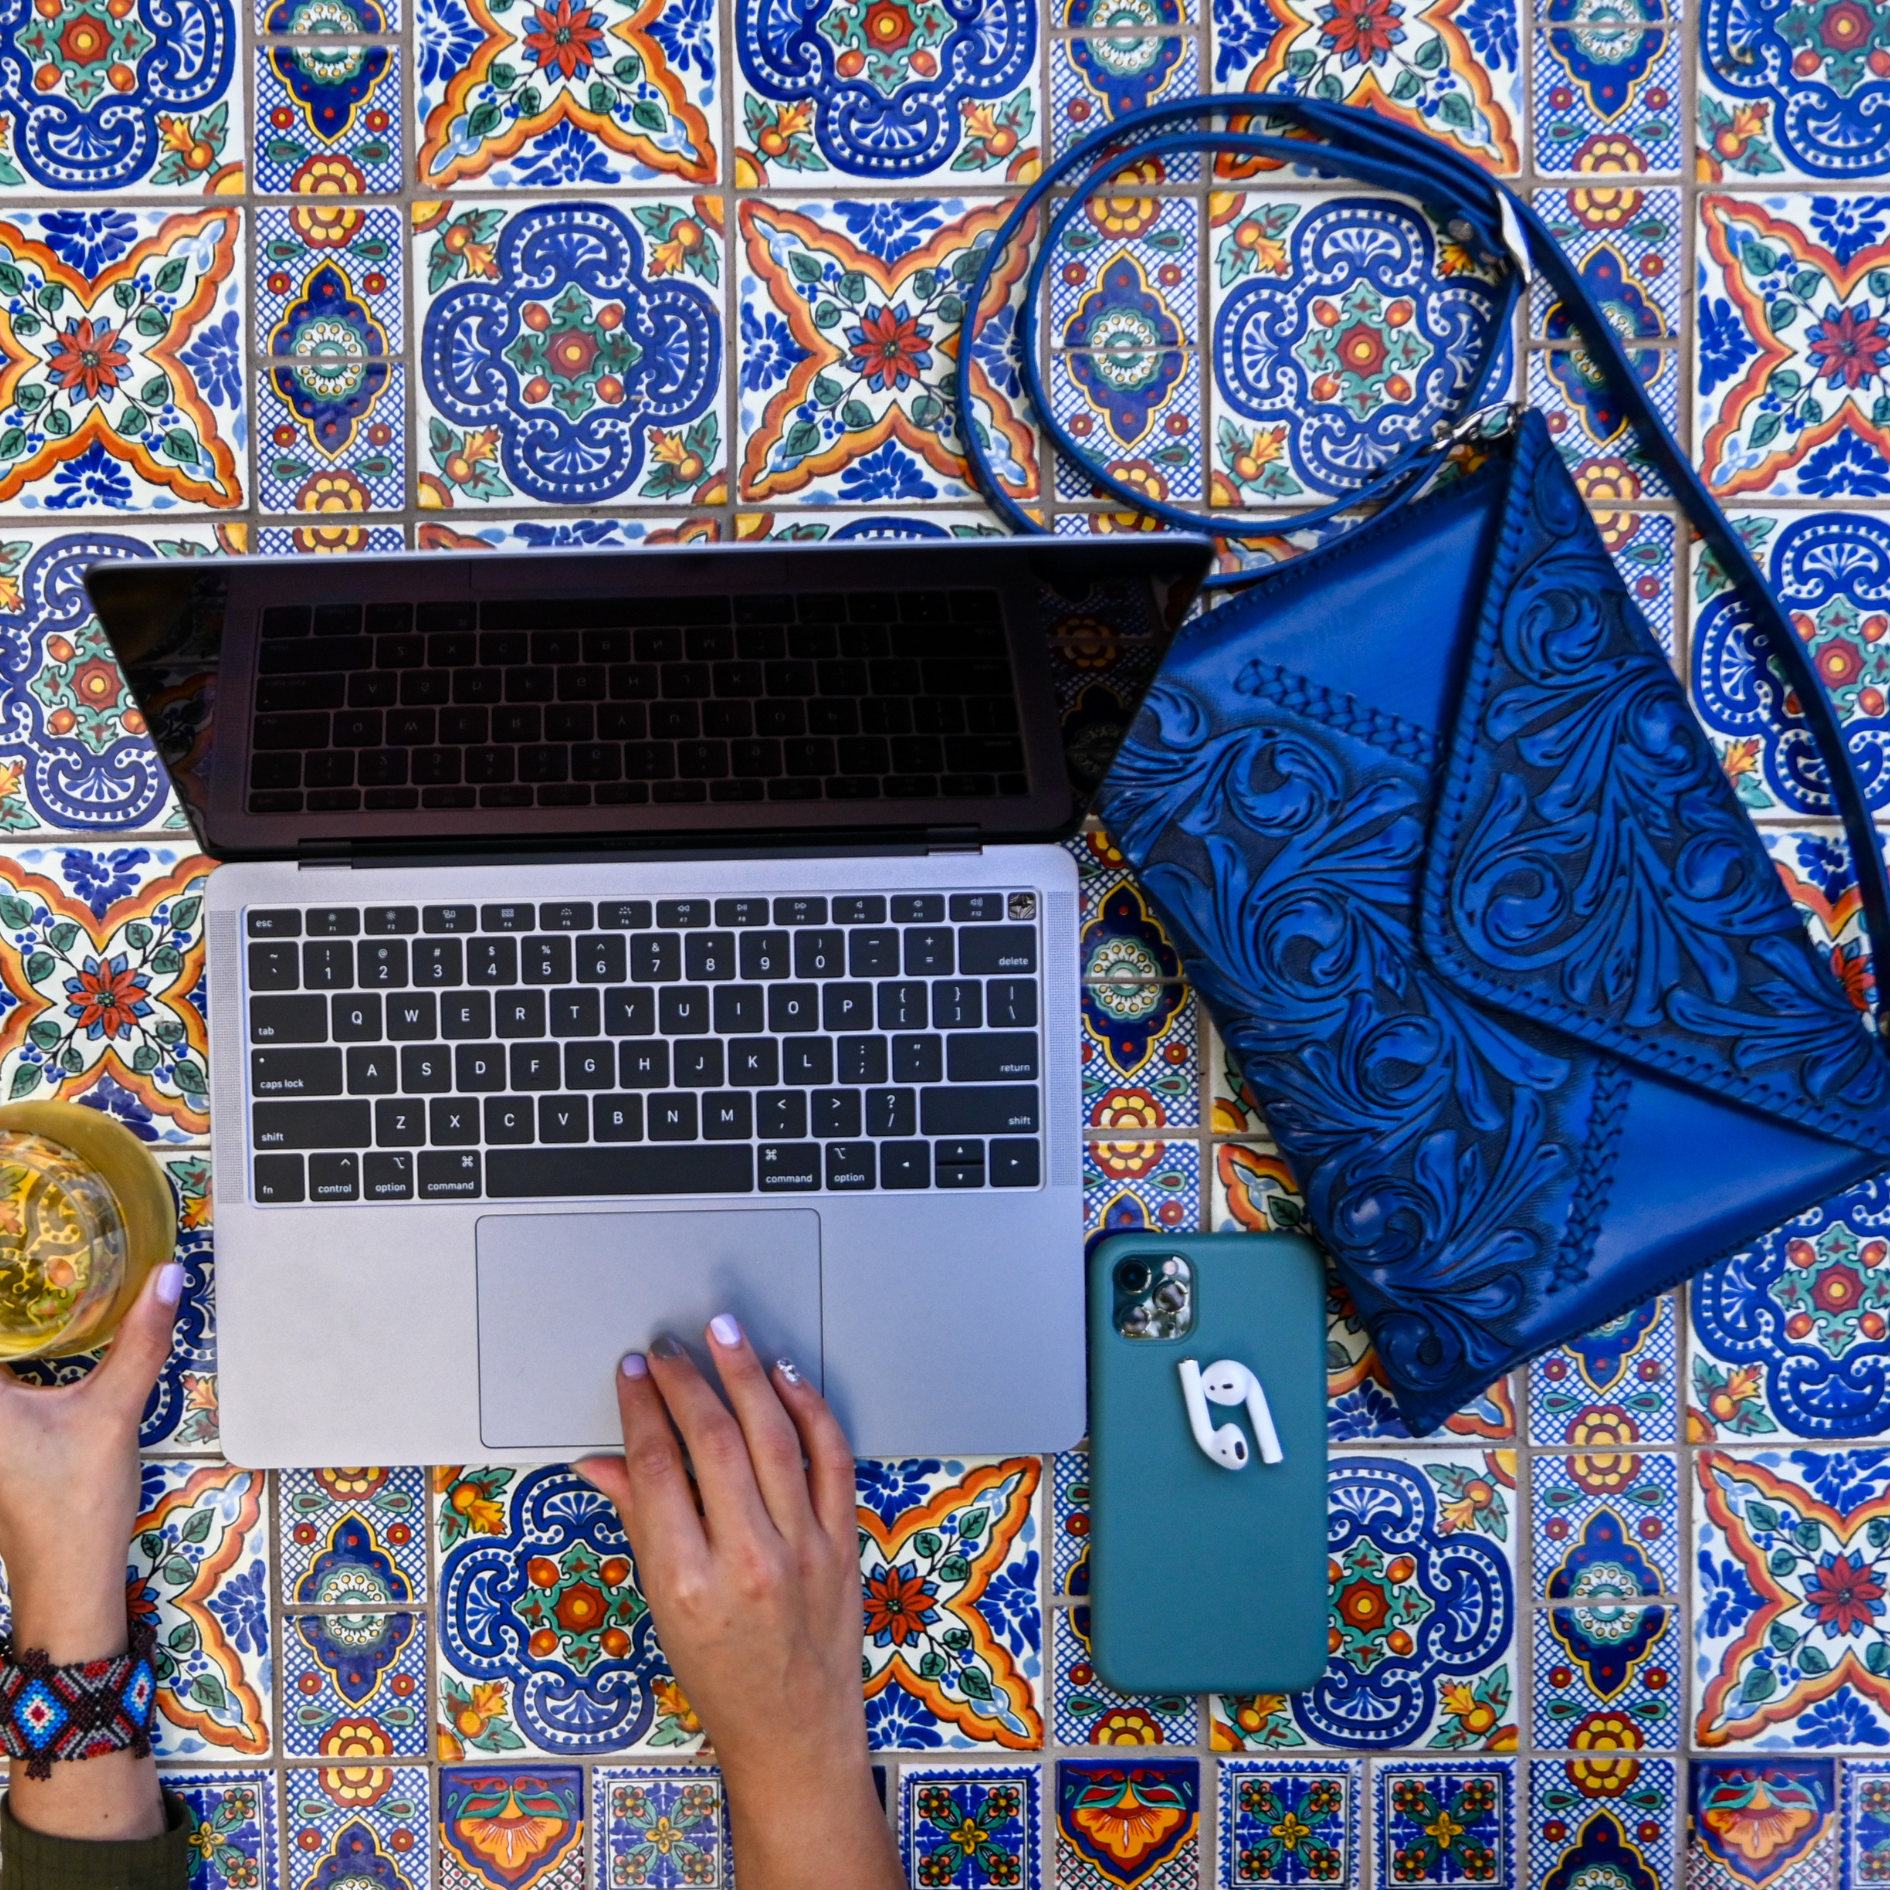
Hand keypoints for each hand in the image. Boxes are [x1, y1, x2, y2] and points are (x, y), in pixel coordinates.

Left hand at [0, 1259, 181, 1840]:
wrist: (68, 1581)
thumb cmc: (73, 1505)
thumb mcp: (112, 1412)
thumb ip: (140, 1340)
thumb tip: (166, 1276)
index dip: (0, 1263)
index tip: (10, 1223)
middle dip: (11, 1285)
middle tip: (24, 1230)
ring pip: (0, 1350)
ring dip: (18, 1315)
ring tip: (30, 1260)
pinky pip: (6, 1365)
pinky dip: (20, 1339)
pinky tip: (44, 1318)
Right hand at [576, 1318, 900, 1889]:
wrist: (794, 1736)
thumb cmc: (721, 1679)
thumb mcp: (661, 1608)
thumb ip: (638, 1521)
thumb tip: (601, 1460)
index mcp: (688, 1584)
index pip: (657, 1468)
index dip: (641, 1408)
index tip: (633, 1372)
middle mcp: (748, 1562)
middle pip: (713, 1443)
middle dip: (686, 1382)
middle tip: (669, 1349)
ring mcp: (803, 1549)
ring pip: (774, 1437)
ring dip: (746, 1375)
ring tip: (724, 1335)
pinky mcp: (843, 1542)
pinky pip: (831, 1458)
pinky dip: (810, 1410)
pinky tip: (786, 1377)